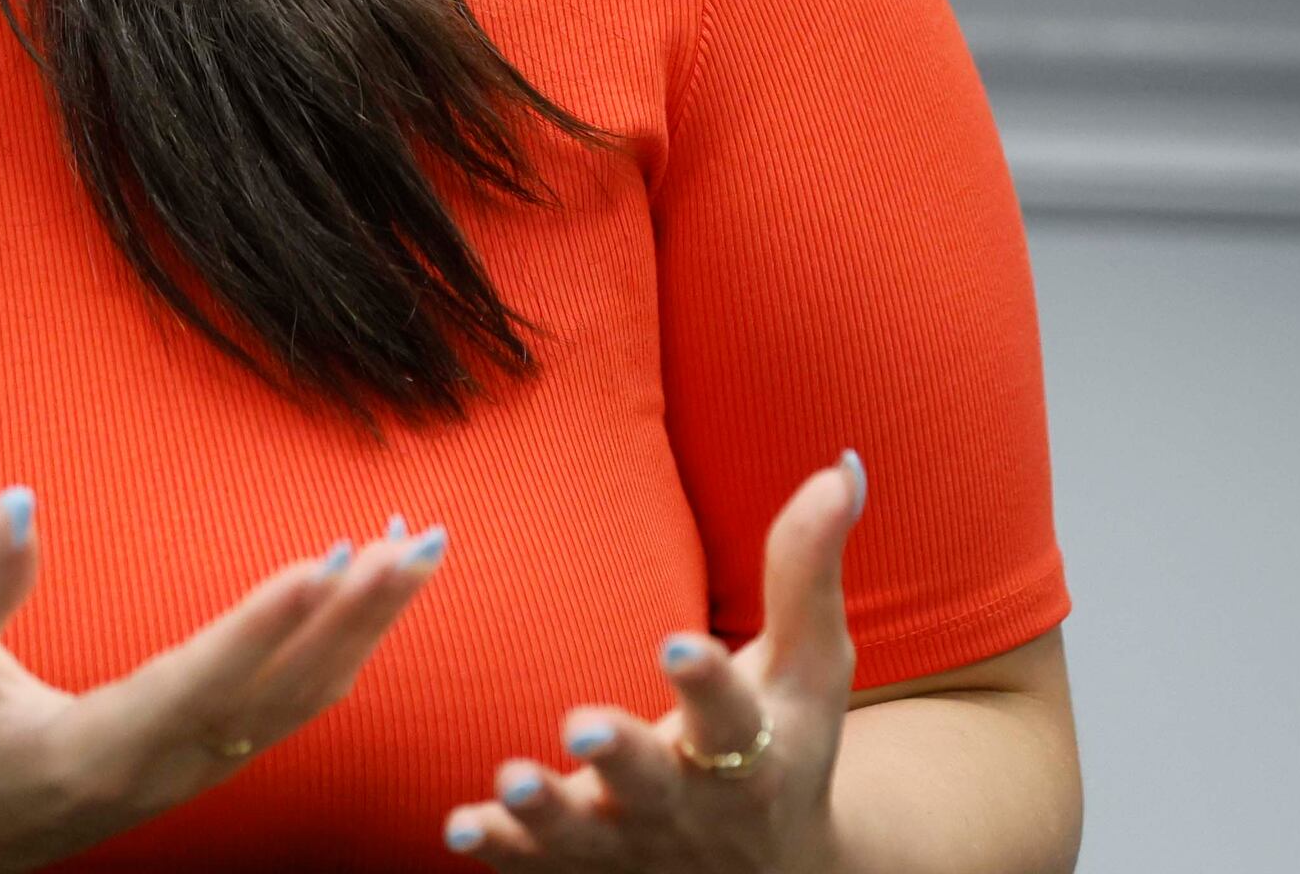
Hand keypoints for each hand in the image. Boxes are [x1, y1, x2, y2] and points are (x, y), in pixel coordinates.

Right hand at [0, 487, 446, 873]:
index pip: (198, 683)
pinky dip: (337, 644)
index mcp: (95, 749)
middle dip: (354, 616)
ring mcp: (192, 773)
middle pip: (280, 695)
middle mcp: (161, 769)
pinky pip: (289, 706)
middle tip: (415, 544)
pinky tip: (361, 587)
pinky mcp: (203, 761)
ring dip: (363, 627)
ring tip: (414, 550)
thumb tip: (18, 500)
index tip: (325, 562)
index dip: (263, 625)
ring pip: (299, 702)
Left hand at [443, 451, 864, 869]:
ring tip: (508, 781)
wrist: (773, 873)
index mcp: (751, 748)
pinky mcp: (588, 869)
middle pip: (653, 783)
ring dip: (546, 813)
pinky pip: (539, 868)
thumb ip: (807, 569)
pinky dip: (501, 852)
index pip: (731, 713)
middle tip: (582, 726)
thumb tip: (841, 466)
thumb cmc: (787, 742)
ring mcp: (635, 845)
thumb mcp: (810, 667)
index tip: (677, 644)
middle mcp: (691, 804)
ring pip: (586, 836)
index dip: (707, 682)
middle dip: (621, 758)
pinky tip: (459, 827)